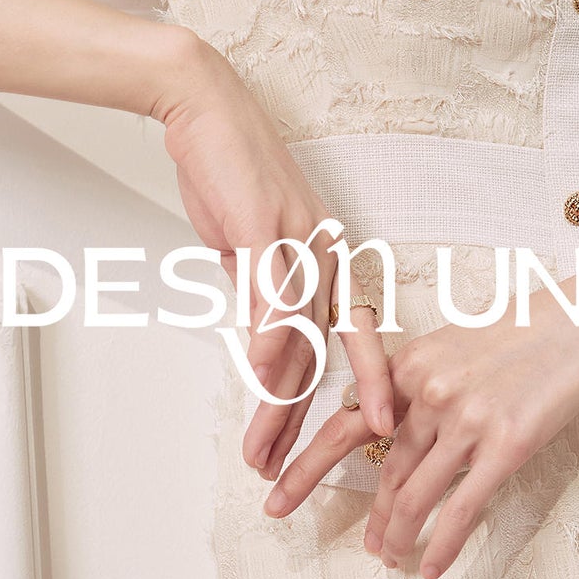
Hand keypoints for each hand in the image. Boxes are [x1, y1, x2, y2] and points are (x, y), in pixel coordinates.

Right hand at [157, 35, 394, 475]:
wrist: (205, 105)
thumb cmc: (226, 167)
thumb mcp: (247, 241)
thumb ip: (258, 285)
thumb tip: (256, 326)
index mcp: (327, 254)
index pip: (352, 333)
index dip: (366, 386)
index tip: (373, 435)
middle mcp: (325, 250)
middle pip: (327, 351)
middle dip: (311, 419)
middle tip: (305, 473)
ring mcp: (299, 238)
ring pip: (298, 337)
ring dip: (279, 401)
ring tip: (264, 448)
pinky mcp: (265, 226)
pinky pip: (271, 294)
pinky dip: (268, 339)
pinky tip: (262, 378)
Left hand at [264, 284, 578, 578]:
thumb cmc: (521, 332)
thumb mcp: (452, 345)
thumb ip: (415, 384)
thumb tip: (382, 426)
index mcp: (409, 365)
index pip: (345, 422)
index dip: (305, 462)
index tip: (273, 490)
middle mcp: (429, 393)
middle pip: (382, 468)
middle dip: (364, 514)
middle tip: (342, 541)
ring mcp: (467, 420)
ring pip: (415, 494)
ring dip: (399, 534)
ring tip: (390, 559)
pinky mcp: (505, 445)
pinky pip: (461, 508)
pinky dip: (441, 544)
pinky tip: (432, 567)